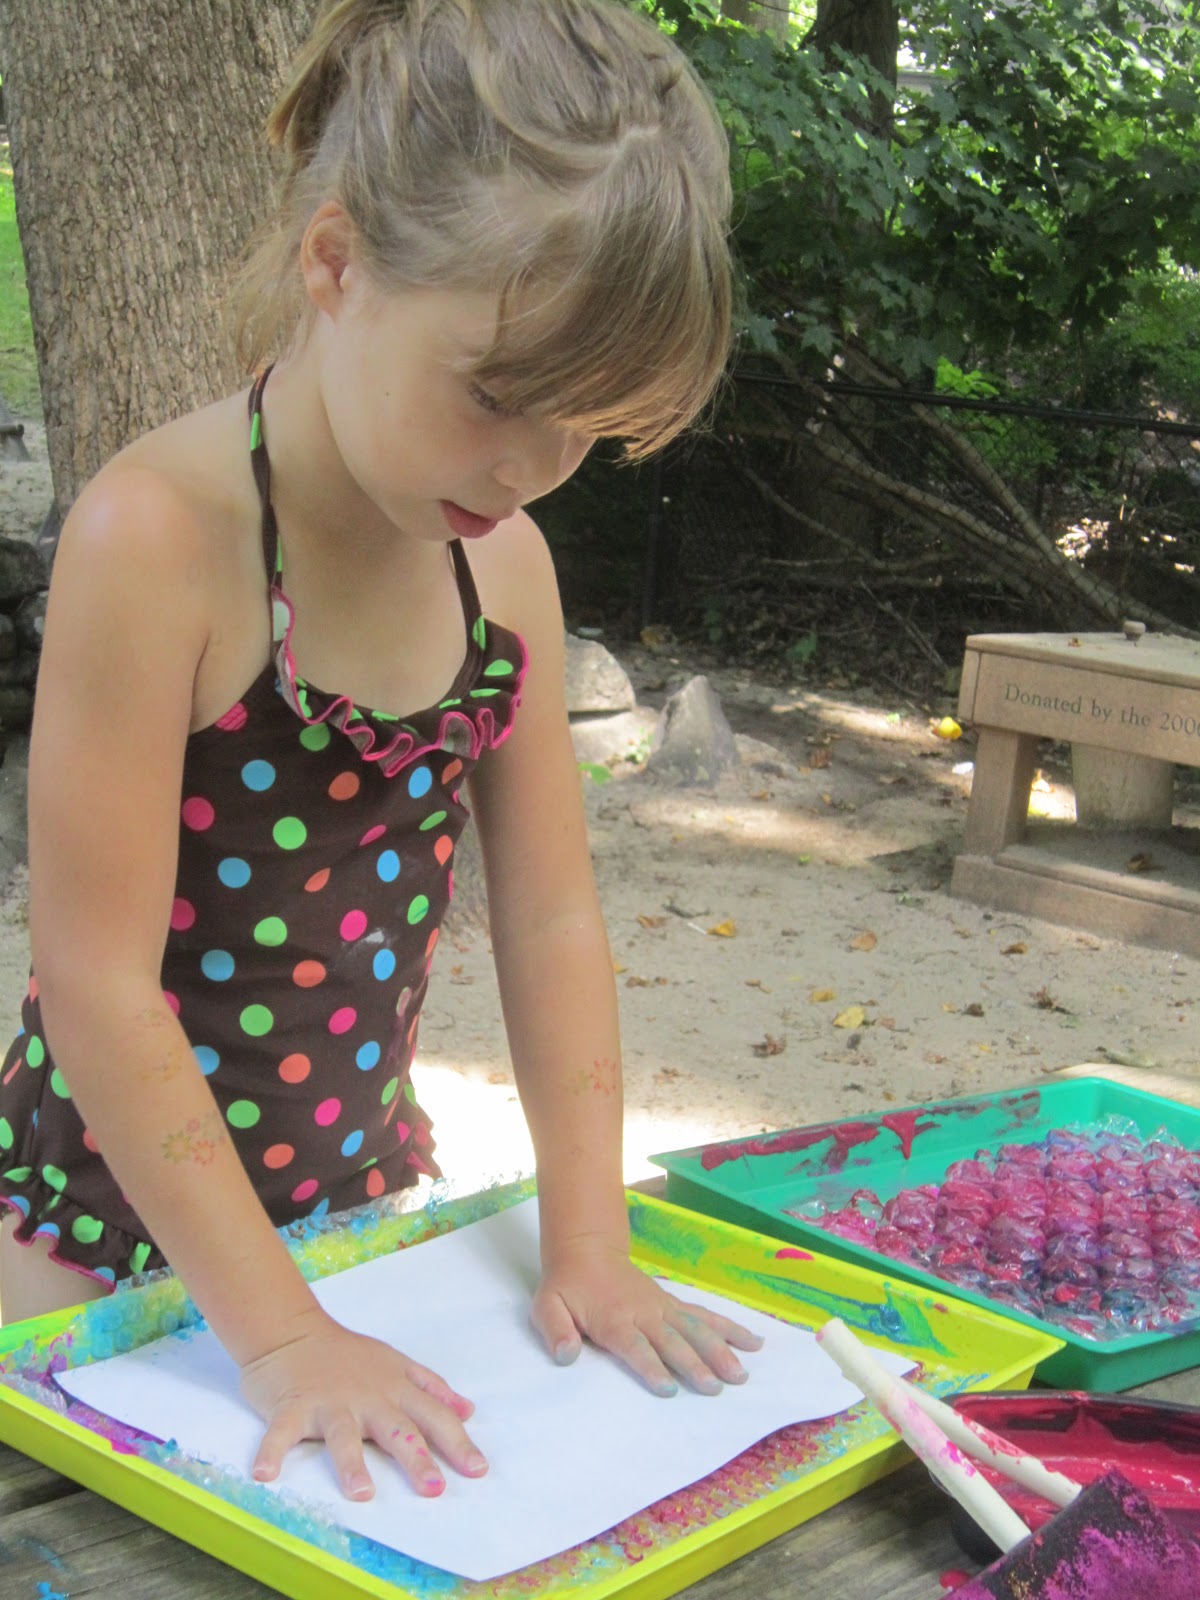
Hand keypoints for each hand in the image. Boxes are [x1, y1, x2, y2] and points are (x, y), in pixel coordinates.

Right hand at [240, 1307, 487, 1500]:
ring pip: (343, 1435)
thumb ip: (432, 1389)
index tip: (477, 1470)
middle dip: (416, 1458)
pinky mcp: (292, 1406)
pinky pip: (281, 1432)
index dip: (456, 1442)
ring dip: (351, 1464)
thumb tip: (468, 1411)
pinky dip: (271, 1452)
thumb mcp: (397, 1366)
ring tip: (361, 1493)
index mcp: (394, 1389)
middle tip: (434, 1488)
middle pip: (396, 1429)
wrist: (293, 1332)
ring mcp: (329, 1402)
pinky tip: (264, 1475)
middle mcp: (367, 1397)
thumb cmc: (347, 1356)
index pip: (432, 1416)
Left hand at [530, 1237, 762, 1396]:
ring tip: (741, 1373)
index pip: (635, 1346)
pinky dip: (728, 1327)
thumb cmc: (567, 1285)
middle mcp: (644, 1313)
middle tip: (715, 1387)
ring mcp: (662, 1307)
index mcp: (614, 1319)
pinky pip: (704, 1316)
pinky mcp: (672, 1304)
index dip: (651, 1367)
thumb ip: (554, 1330)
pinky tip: (753, 1341)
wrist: (587, 1249)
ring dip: (719, 1349)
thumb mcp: (546, 1305)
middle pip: (672, 1341)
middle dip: (694, 1364)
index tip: (669, 1388)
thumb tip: (566, 1356)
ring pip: (696, 1328)